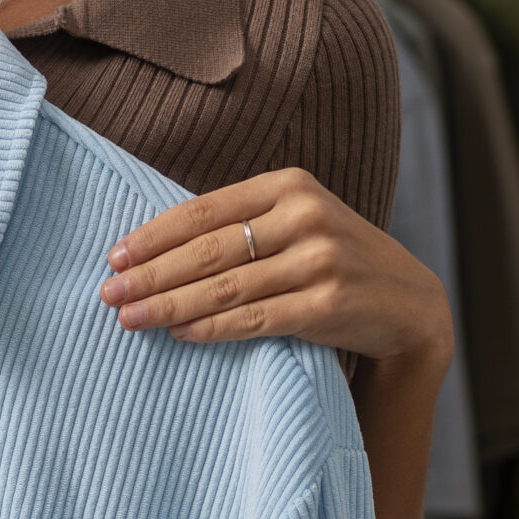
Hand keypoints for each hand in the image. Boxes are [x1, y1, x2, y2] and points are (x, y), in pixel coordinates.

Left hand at [100, 168, 453, 364]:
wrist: (408, 305)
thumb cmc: (337, 261)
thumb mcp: (299, 222)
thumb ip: (245, 223)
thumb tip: (157, 247)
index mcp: (291, 185)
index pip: (205, 210)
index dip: (154, 235)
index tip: (115, 257)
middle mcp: (306, 216)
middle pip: (209, 249)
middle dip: (152, 274)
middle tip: (109, 294)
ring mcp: (320, 260)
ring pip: (225, 286)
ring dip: (169, 306)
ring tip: (130, 319)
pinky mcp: (328, 304)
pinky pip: (253, 319)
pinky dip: (210, 328)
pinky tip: (179, 333)